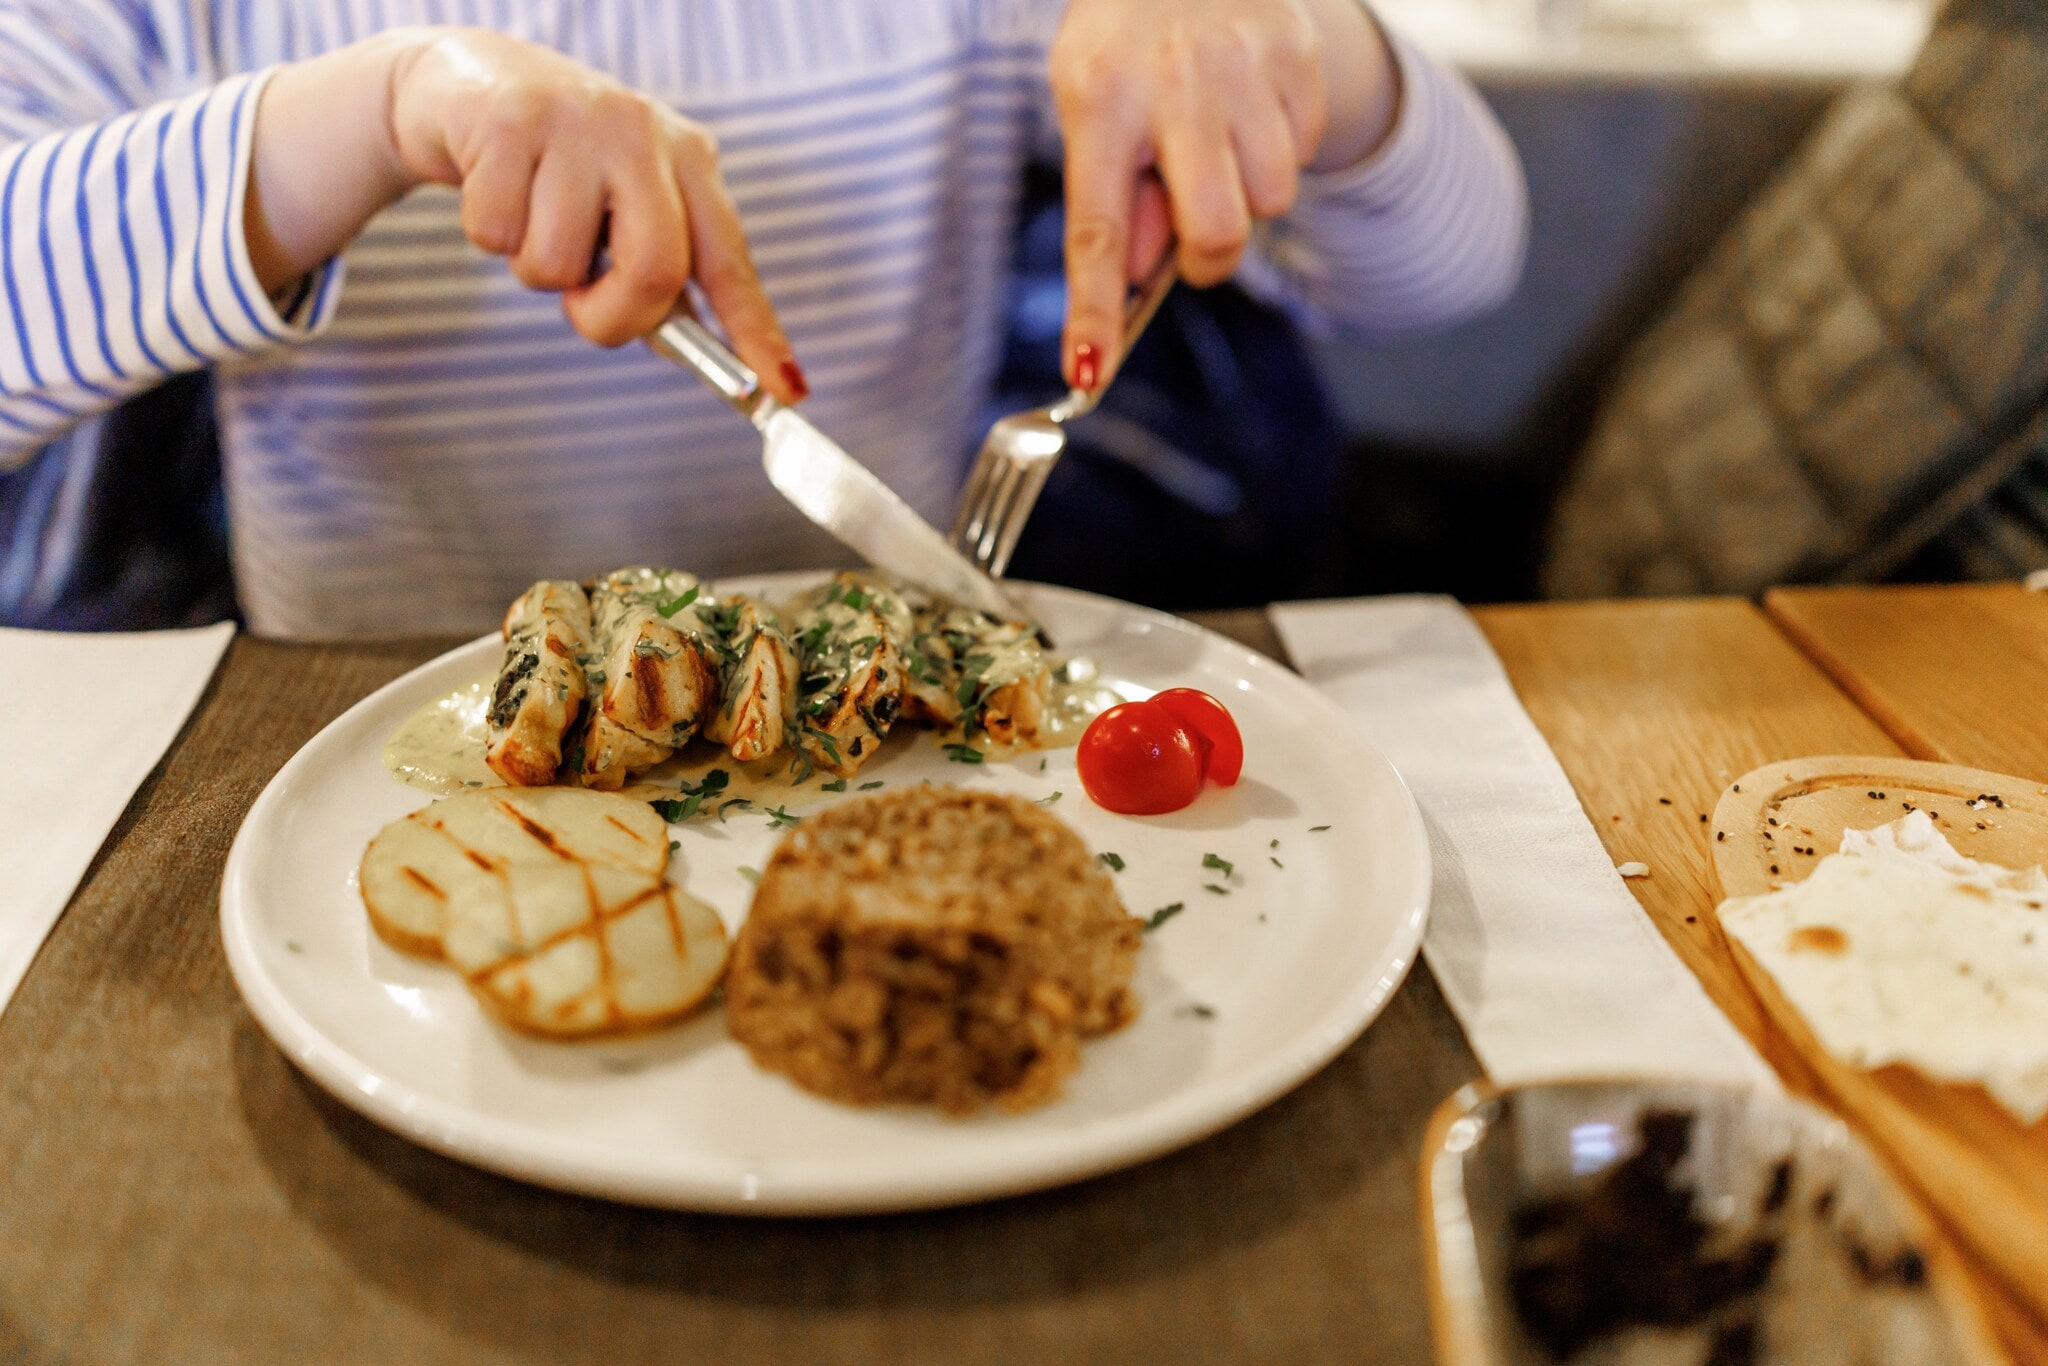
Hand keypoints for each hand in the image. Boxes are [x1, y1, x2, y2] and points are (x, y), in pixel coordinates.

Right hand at [248, 29, 804, 397]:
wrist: (468, 80)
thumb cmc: (558, 167)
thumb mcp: (622, 209)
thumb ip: (657, 271)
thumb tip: (694, 352)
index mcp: (688, 159)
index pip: (729, 261)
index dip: (756, 331)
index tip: (782, 391)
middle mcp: (644, 133)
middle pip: (656, 269)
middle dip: (613, 317)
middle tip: (583, 310)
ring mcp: (579, 121)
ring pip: (560, 260)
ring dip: (535, 269)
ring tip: (530, 219)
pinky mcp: (510, 120)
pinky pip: (497, 232)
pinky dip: (489, 234)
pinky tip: (493, 187)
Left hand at [1048, 0, 1397, 390]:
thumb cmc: (1128, 49)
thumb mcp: (1091, 105)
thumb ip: (1113, 195)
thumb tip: (1139, 279)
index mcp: (1101, 100)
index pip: (1097, 231)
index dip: (1094, 311)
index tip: (1089, 375)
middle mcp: (1173, 82)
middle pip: (1216, 231)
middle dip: (1209, 255)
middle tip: (1193, 233)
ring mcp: (1243, 67)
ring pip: (1270, 199)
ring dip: (1247, 193)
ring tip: (1215, 139)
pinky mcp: (1298, 57)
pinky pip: (1304, 151)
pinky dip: (1277, 147)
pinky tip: (1246, 106)